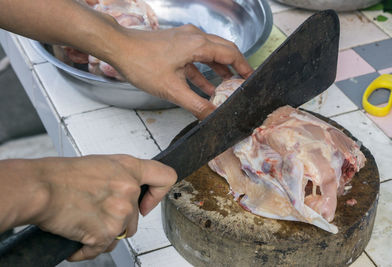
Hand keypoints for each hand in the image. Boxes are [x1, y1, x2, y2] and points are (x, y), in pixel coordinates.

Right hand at [29, 155, 175, 260]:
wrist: (40, 188)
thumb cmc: (63, 175)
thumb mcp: (102, 164)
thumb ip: (123, 176)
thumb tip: (131, 190)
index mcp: (130, 169)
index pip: (165, 177)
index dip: (159, 193)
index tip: (147, 203)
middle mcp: (129, 190)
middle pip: (136, 218)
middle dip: (118, 220)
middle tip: (96, 212)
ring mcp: (119, 213)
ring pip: (120, 234)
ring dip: (104, 234)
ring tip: (84, 221)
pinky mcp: (105, 233)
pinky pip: (101, 249)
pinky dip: (87, 248)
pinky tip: (76, 236)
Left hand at [109, 25, 253, 119]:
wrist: (118, 47)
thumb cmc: (142, 63)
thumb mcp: (172, 89)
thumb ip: (195, 104)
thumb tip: (212, 117)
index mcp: (198, 44)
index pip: (231, 54)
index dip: (244, 68)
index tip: (251, 80)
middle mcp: (194, 37)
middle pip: (224, 50)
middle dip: (235, 67)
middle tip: (243, 82)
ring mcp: (184, 39)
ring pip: (210, 54)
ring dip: (219, 70)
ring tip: (227, 86)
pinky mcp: (175, 44)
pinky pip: (196, 57)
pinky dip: (203, 71)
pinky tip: (205, 86)